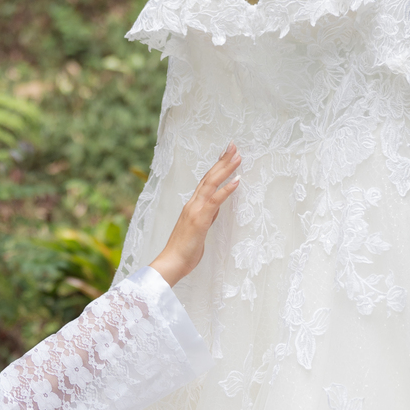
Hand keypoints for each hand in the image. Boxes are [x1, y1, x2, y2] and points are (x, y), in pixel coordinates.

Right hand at [149, 144, 240, 287]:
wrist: (172, 263)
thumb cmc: (184, 250)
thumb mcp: (199, 230)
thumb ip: (207, 217)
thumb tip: (215, 208)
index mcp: (193, 206)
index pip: (206, 181)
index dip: (217, 167)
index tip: (227, 154)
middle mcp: (193, 204)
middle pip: (209, 177)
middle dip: (222, 161)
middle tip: (234, 146)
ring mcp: (196, 210)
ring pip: (212, 184)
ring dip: (226, 169)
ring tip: (237, 156)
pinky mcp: (200, 220)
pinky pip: (215, 201)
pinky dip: (226, 189)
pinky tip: (237, 180)